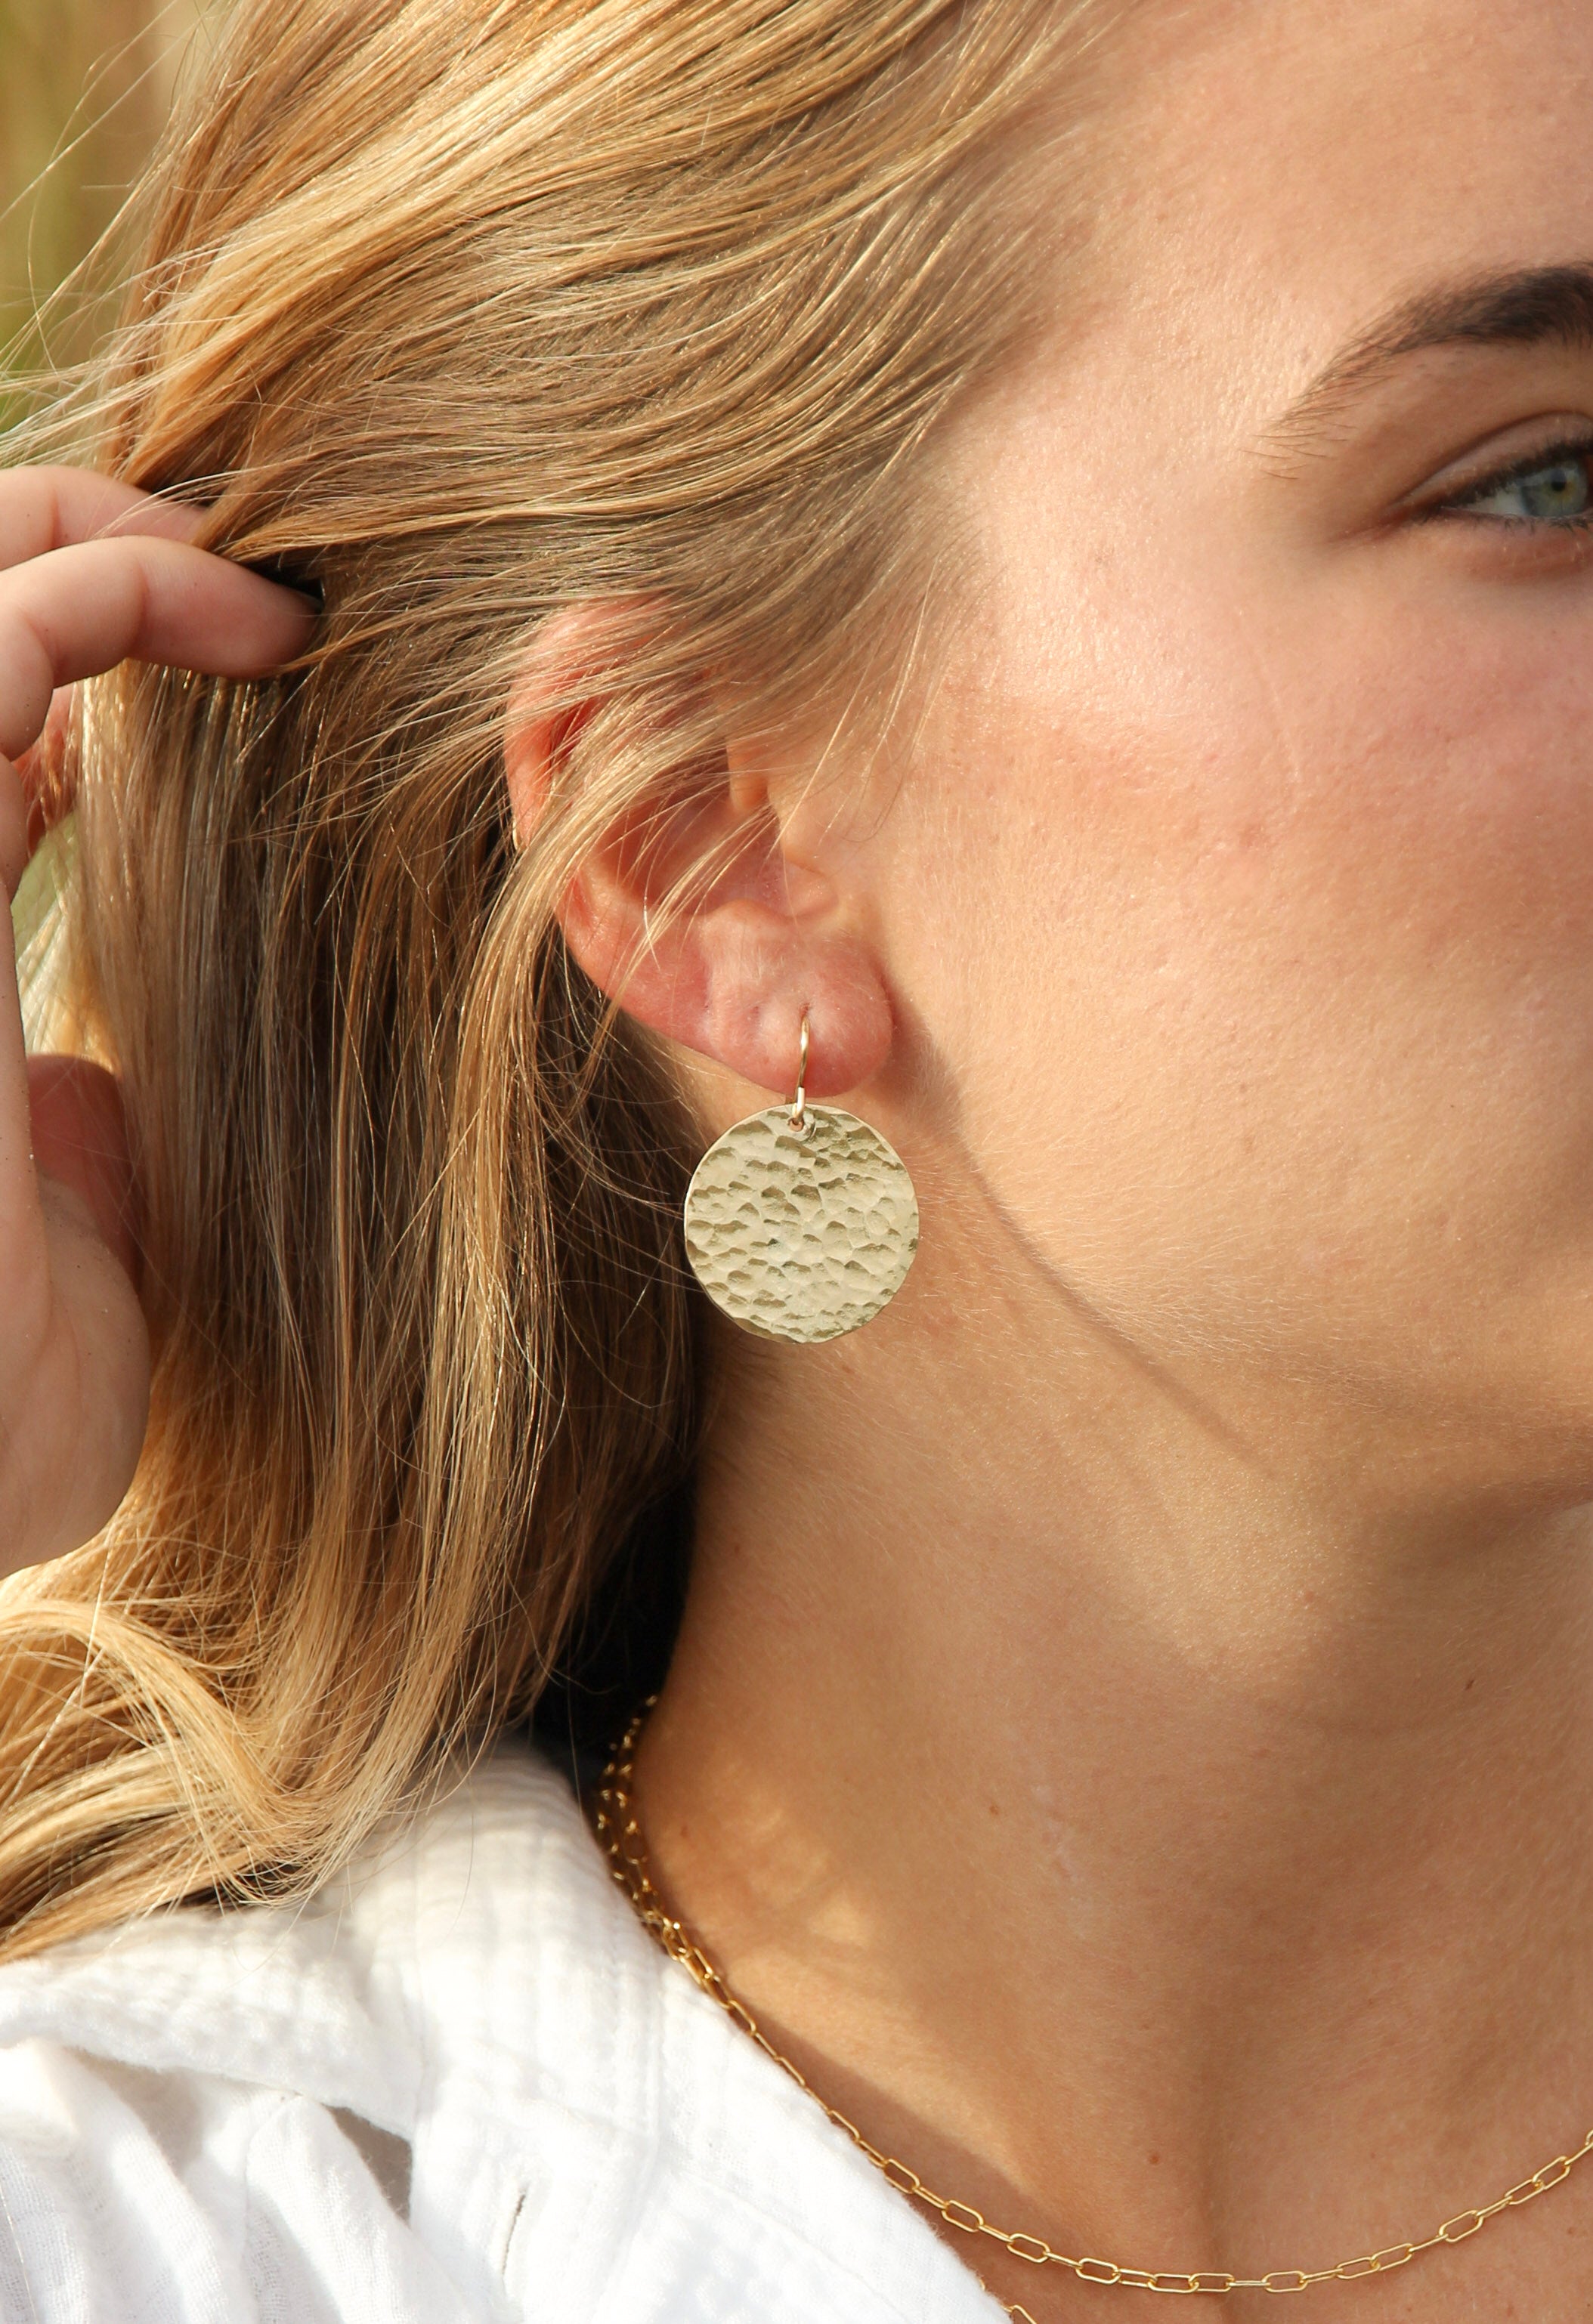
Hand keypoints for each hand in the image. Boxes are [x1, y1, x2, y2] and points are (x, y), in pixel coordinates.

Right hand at [0, 469, 314, 1579]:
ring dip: (93, 530)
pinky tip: (249, 618)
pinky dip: (112, 579)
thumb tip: (93, 1094)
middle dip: (72, 540)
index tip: (248, 662)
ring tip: (257, 572)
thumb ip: (63, 1158)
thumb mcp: (68, 1269)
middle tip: (253, 576)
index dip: (72, 654)